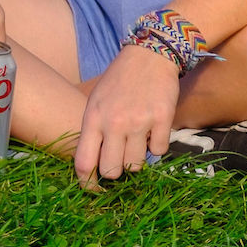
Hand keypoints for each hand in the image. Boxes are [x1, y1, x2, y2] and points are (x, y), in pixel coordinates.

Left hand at [75, 43, 181, 187]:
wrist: (148, 57)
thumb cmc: (117, 82)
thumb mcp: (95, 102)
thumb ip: (93, 131)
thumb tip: (91, 166)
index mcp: (92, 119)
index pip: (84, 163)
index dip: (87, 183)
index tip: (93, 189)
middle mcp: (114, 123)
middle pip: (112, 171)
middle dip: (116, 172)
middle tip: (119, 161)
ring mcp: (139, 122)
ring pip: (136, 166)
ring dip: (136, 160)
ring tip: (136, 143)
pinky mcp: (162, 119)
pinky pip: (159, 151)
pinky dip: (157, 146)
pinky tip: (153, 131)